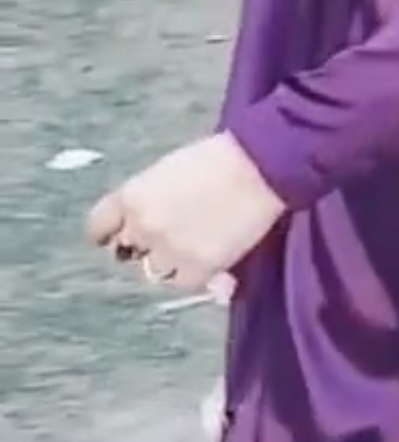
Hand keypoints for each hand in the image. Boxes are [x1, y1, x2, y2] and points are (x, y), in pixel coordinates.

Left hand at [87, 133, 284, 290]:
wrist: (257, 167)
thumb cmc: (216, 159)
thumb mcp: (166, 172)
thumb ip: (146, 199)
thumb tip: (138, 226)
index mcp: (131, 196)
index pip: (98, 228)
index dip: (110, 233)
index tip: (118, 236)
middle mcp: (142, 226)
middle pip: (126, 250)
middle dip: (142, 245)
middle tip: (168, 235)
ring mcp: (168, 250)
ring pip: (154, 270)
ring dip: (168, 261)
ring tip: (193, 243)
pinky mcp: (196, 268)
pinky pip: (182, 282)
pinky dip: (193, 272)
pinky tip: (208, 254)